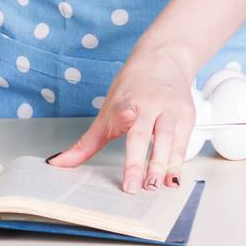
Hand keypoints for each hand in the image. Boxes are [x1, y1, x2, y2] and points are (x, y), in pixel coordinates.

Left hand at [47, 44, 196, 192]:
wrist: (164, 59)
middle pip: (144, 133)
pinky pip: (182, 144)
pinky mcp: (187, 116)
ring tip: (155, 186)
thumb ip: (87, 143)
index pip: (121, 111)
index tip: (126, 116)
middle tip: (135, 186)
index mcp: (126, 101)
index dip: (123, 115)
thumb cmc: (133, 87)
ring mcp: (170, 110)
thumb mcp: (107, 111)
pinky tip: (171, 180)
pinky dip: (177, 163)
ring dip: (162, 165)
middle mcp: (149, 104)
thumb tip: (58, 163)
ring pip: (167, 139)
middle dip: (140, 160)